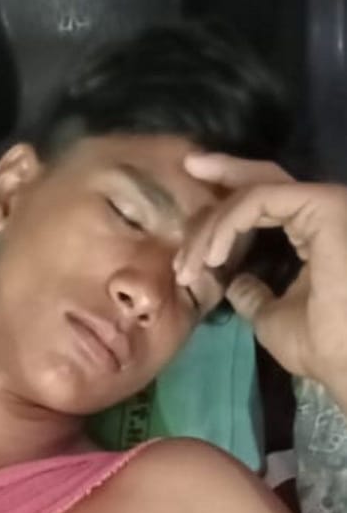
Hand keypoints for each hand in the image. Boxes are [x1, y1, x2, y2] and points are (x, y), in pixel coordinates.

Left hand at [175, 153, 346, 389]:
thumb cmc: (322, 347)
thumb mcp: (273, 320)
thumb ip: (255, 296)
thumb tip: (236, 284)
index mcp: (316, 234)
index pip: (269, 205)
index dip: (228, 208)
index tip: (191, 226)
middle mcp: (323, 211)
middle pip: (264, 181)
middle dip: (222, 174)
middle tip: (188, 166)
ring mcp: (324, 204)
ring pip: (255, 193)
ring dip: (213, 225)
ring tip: (189, 263)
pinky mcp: (322, 204)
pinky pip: (261, 200)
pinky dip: (228, 223)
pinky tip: (210, 255)